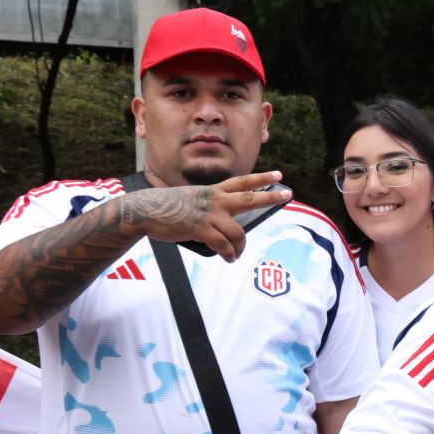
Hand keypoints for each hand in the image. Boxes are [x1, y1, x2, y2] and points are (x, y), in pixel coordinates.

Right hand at [126, 170, 291, 261]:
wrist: (146, 211)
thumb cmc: (168, 209)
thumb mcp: (192, 200)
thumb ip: (209, 206)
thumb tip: (222, 223)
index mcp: (213, 192)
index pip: (242, 182)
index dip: (261, 179)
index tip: (278, 174)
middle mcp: (215, 200)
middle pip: (250, 198)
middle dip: (270, 197)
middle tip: (287, 195)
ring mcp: (210, 215)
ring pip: (238, 234)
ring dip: (240, 248)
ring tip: (236, 255)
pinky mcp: (202, 229)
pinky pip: (224, 246)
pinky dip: (229, 255)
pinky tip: (228, 258)